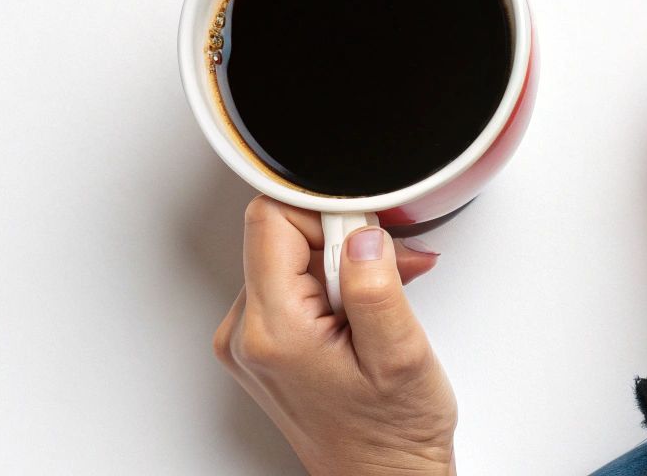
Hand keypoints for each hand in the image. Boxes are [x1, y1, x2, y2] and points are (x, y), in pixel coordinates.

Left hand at [213, 197, 455, 475]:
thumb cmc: (391, 433)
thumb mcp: (401, 354)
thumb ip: (375, 285)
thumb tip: (362, 233)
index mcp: (274, 332)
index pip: (272, 219)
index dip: (327, 213)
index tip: (366, 234)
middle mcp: (246, 334)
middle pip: (280, 236)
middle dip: (342, 240)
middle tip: (387, 271)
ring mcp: (248, 340)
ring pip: (288, 257)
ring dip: (341, 264)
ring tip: (379, 301)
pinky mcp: (262, 344)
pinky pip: (289, 285)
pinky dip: (331, 285)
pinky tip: (361, 312)